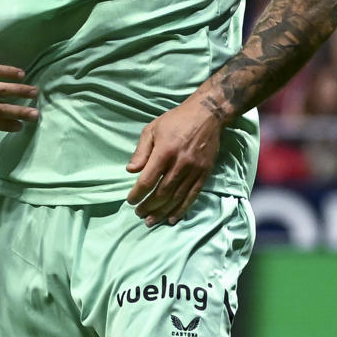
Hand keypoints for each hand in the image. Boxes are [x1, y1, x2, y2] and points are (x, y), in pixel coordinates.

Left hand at [126, 95, 224, 225]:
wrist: (207, 115)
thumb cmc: (175, 121)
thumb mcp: (151, 129)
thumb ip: (141, 151)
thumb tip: (131, 171)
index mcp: (165, 151)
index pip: (148, 179)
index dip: (138, 193)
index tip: (130, 201)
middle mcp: (180, 163)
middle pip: (162, 192)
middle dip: (149, 206)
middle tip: (139, 214)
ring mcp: (195, 170)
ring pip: (177, 197)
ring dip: (163, 211)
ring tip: (152, 220)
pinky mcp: (205, 173)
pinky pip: (193, 195)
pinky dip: (182, 208)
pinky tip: (173, 218)